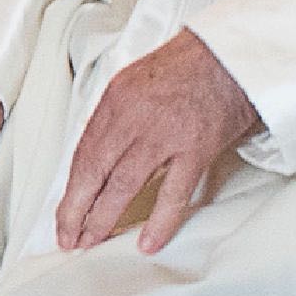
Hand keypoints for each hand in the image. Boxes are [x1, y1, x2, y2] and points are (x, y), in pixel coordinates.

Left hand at [55, 30, 260, 253]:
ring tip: (92, 241)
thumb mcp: (136, 81)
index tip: (63, 211)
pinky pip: (174, 193)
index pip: (82, 154)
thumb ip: (116, 117)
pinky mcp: (195, 149)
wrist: (232, 54)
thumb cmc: (188, 66)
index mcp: (115, 100)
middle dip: (76, 211)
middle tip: (69, 236)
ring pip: (124, 186)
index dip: (70, 189)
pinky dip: (159, 221)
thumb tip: (99, 156)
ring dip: (104, 218)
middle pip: (94, 173)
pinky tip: (148, 241)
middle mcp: (134, 118)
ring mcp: (164, 135)